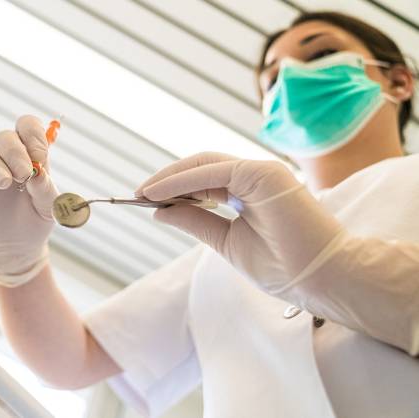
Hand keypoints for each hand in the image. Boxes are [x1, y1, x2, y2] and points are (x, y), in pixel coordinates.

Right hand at [0, 115, 58, 286]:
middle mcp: (9, 156)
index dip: (34, 136)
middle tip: (24, 174)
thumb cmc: (35, 222)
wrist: (15, 247)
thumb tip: (38, 171)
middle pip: (8, 137)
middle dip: (17, 153)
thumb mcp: (49, 207)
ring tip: (5, 184)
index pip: (30, 128)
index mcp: (32, 155)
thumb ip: (46, 188)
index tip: (39, 157)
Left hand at [136, 152, 344, 292]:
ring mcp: (262, 172)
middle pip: (200, 168)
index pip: (203, 180)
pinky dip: (182, 180)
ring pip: (204, 164)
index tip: (144, 199)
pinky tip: (159, 192)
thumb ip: (196, 222)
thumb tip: (159, 212)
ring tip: (142, 192)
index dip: (172, 188)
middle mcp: (255, 177)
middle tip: (136, 193)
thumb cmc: (283, 267)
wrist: (321, 280)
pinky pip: (213, 171)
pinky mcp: (264, 174)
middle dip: (166, 179)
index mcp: (250, 191)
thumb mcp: (226, 243)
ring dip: (169, 177)